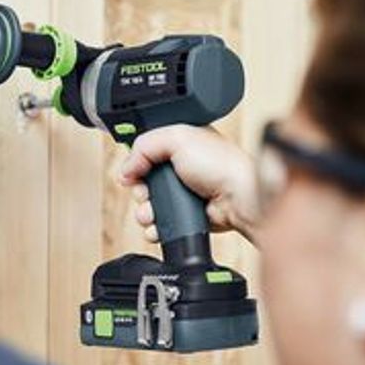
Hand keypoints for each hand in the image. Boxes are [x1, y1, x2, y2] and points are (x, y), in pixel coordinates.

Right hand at [118, 125, 257, 242]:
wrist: (238, 198)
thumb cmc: (220, 164)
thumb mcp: (177, 137)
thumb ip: (144, 145)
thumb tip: (126, 169)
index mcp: (179, 144)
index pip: (145, 152)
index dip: (136, 162)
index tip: (134, 170)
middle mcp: (179, 169)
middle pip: (142, 181)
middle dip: (139, 190)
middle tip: (147, 191)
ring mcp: (182, 194)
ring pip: (147, 205)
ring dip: (145, 211)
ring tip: (153, 211)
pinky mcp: (184, 216)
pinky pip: (159, 224)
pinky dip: (155, 227)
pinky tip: (159, 224)